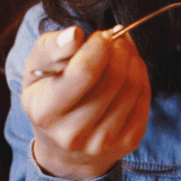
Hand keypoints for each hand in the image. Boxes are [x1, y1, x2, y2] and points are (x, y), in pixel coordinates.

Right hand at [21, 25, 149, 180]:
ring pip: (133, 86)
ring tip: (122, 51)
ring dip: (133, 59)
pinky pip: (145, 98)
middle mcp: (73, 133)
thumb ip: (51, 48)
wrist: (64, 146)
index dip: (99, 46)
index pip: (84, 72)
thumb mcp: (36, 70)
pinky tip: (130, 69)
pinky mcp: (128, 142)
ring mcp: (103, 141)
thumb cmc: (49, 98)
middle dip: (119, 49)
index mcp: (45, 112)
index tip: (101, 36)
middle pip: (114, 77)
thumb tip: (75, 34)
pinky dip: (141, 76)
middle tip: (116, 38)